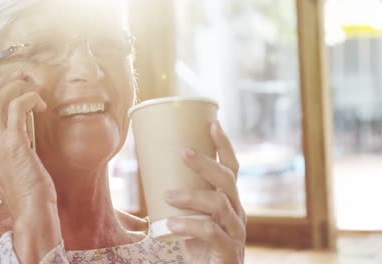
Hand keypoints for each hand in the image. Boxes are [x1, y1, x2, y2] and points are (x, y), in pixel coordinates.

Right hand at [0, 72, 54, 218]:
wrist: (31, 210)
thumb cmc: (29, 192)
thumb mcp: (10, 169)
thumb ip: (7, 150)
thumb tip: (18, 132)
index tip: (11, 86)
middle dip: (4, 83)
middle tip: (25, 79)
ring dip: (18, 87)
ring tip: (35, 90)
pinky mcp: (13, 143)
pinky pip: (17, 107)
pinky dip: (29, 98)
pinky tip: (41, 104)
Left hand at [165, 120, 245, 263]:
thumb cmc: (199, 247)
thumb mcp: (189, 219)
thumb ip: (175, 202)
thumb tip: (145, 176)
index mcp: (228, 200)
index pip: (232, 168)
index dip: (225, 145)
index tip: (212, 123)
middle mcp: (236, 212)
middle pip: (227, 180)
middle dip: (206, 163)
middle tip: (182, 153)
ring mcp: (235, 232)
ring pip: (220, 204)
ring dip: (192, 196)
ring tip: (168, 195)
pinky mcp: (229, 251)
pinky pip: (212, 233)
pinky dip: (190, 226)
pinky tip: (170, 224)